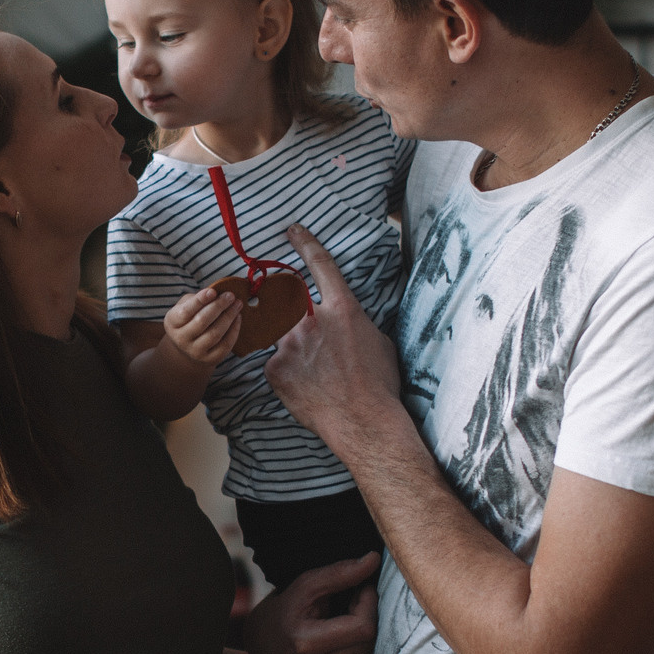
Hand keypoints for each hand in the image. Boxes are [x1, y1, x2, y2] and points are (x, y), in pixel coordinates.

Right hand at [162, 286, 240, 367]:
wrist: (188, 348)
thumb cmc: (189, 319)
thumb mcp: (185, 306)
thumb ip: (198, 299)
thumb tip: (218, 293)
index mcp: (172, 322)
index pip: (186, 311)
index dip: (199, 301)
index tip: (213, 291)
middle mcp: (181, 339)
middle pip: (202, 321)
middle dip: (218, 306)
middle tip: (230, 296)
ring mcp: (195, 351)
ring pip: (215, 333)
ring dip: (229, 317)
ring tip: (237, 305)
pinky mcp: (210, 359)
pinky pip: (225, 345)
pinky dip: (234, 330)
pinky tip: (238, 318)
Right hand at [242, 552, 378, 653]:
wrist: (260, 652)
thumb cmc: (285, 613)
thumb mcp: (304, 587)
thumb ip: (339, 573)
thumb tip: (373, 560)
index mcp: (303, 645)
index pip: (363, 627)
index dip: (369, 603)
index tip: (361, 590)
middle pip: (369, 644)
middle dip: (368, 619)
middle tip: (355, 605)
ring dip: (366, 640)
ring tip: (347, 626)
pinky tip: (344, 648)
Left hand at [266, 225, 401, 458]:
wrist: (363, 421)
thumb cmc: (379, 385)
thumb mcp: (378, 341)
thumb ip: (355, 322)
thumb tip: (347, 321)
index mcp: (342, 308)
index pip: (320, 265)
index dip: (305, 243)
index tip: (292, 231)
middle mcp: (311, 319)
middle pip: (289, 299)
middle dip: (289, 308)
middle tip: (307, 335)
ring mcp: (289, 343)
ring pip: (279, 332)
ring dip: (292, 346)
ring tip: (315, 373)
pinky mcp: (274, 368)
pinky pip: (274, 361)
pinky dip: (286, 372)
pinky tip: (305, 387)